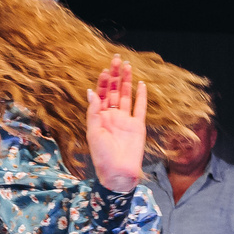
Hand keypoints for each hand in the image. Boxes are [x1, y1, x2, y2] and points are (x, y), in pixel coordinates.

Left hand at [84, 56, 147, 192]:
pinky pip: (140, 108)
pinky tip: (141, 84)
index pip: (101, 95)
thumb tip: (91, 92)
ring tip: (127, 66)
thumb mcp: (93, 132)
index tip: (105, 70)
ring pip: (126, 96)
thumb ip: (93, 112)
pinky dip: (141, 96)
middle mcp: (112, 116)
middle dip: (115, 76)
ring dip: (126, 81)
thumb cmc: (102, 156)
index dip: (102, 82)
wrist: (118, 173)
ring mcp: (126, 120)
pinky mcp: (138, 126)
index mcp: (100, 118)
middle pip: (113, 91)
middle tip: (116, 59)